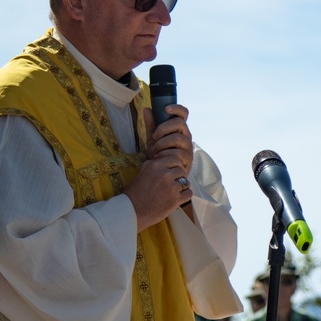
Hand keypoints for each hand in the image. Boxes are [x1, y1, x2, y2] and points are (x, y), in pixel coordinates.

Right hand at [125, 113, 192, 229]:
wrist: (132, 212)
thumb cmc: (137, 189)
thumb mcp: (144, 164)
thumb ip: (150, 139)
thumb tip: (148, 108)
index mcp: (155, 165)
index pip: (173, 157)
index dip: (171, 164)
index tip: (165, 171)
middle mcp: (164, 174)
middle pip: (181, 168)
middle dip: (176, 175)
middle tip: (165, 184)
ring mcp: (171, 187)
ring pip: (185, 180)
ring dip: (179, 186)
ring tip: (166, 192)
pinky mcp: (176, 200)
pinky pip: (188, 193)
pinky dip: (182, 197)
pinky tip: (171, 200)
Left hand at [143, 105, 192, 174]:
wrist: (162, 172)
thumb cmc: (160, 153)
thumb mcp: (153, 138)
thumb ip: (151, 124)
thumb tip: (146, 109)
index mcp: (179, 128)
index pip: (184, 113)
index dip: (177, 108)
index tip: (166, 109)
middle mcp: (186, 135)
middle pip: (180, 123)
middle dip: (163, 128)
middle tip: (154, 137)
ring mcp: (188, 147)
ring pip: (178, 138)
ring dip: (163, 143)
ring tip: (155, 150)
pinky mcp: (188, 158)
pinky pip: (177, 152)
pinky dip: (165, 154)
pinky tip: (159, 157)